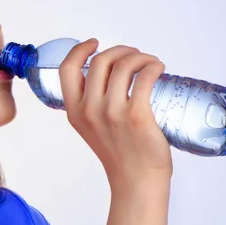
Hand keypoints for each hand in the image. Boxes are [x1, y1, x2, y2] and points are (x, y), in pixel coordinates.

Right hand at [58, 38, 172, 192]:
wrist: (136, 181)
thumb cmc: (119, 154)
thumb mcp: (91, 128)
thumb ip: (90, 105)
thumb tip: (107, 75)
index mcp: (74, 111)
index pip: (67, 69)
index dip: (80, 50)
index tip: (94, 43)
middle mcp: (90, 110)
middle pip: (100, 61)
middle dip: (119, 50)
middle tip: (133, 56)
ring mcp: (113, 112)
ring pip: (124, 65)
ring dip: (140, 56)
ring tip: (150, 62)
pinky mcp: (137, 115)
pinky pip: (145, 76)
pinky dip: (153, 65)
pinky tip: (158, 68)